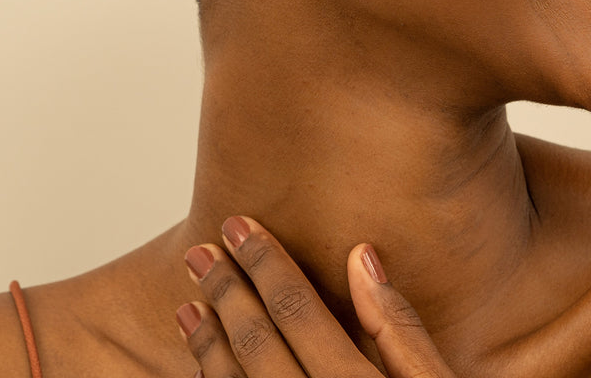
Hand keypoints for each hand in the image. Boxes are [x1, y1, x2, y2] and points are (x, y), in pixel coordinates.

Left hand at [176, 216, 457, 377]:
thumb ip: (401, 330)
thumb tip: (360, 257)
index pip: (299, 313)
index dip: (266, 265)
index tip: (240, 226)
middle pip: (258, 346)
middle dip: (226, 292)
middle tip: (200, 252)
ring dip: (208, 343)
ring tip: (189, 303)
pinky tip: (205, 366)